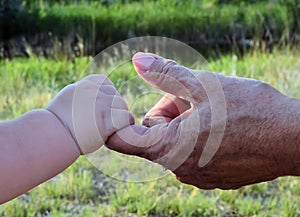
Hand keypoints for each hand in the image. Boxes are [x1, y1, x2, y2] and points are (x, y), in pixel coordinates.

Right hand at [47, 74, 133, 153]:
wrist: (50, 138)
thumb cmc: (55, 125)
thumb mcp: (65, 100)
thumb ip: (80, 95)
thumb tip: (89, 96)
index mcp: (83, 86)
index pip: (106, 83)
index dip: (108, 95)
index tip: (102, 108)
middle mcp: (93, 92)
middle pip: (115, 96)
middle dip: (113, 109)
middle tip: (105, 123)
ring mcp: (101, 105)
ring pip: (123, 106)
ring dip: (120, 117)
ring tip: (111, 128)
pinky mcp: (107, 120)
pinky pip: (126, 118)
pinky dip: (125, 125)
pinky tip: (117, 132)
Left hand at [107, 52, 299, 188]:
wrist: (292, 138)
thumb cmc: (248, 110)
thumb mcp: (202, 85)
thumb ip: (165, 73)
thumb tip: (138, 61)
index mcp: (168, 149)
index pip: (124, 140)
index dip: (120, 120)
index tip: (128, 105)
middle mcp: (179, 170)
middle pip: (155, 135)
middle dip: (169, 112)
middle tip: (195, 100)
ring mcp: (198, 177)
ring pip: (175, 143)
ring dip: (186, 124)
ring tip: (213, 113)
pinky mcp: (214, 178)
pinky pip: (193, 154)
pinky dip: (199, 138)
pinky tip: (222, 128)